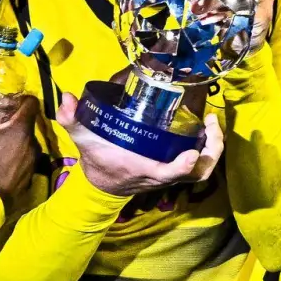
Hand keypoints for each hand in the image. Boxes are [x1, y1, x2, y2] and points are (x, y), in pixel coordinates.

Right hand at [0, 93, 39, 207]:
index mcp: (21, 130)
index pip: (31, 102)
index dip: (17, 98)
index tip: (1, 104)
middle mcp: (33, 143)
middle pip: (26, 122)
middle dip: (10, 119)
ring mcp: (33, 161)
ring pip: (25, 141)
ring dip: (11, 137)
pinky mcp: (30, 176)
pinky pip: (24, 157)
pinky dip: (13, 154)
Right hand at [57, 91, 222, 196]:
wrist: (102, 183)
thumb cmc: (97, 159)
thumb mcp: (82, 138)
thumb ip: (72, 119)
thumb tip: (67, 98)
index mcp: (141, 168)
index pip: (166, 173)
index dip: (181, 167)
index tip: (192, 152)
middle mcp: (160, 175)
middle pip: (195, 173)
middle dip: (210, 152)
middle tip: (211, 123)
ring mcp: (170, 175)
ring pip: (201, 171)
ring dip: (212, 150)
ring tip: (212, 123)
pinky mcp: (174, 171)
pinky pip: (198, 166)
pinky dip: (207, 151)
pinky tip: (206, 129)